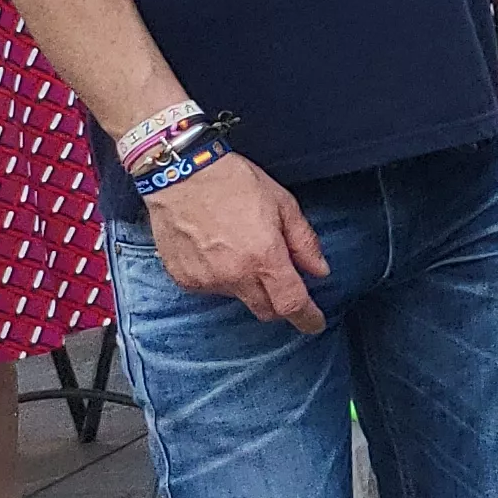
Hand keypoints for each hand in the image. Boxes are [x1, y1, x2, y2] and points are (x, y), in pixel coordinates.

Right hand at [143, 153, 331, 333]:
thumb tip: (319, 271)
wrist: (179, 172)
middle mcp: (234, 276)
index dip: (307, 319)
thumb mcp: (282, 204)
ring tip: (240, 247)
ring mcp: (206, 280)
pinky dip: (220, 277)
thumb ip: (304, 242)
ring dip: (247, 285)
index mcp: (263, 258)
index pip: (291, 304)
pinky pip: (211, 289)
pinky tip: (216, 249)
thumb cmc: (233, 182)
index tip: (314, 324)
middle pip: (265, 310)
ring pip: (238, 298)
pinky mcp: (183, 279)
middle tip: (282, 280)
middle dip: (280, 303)